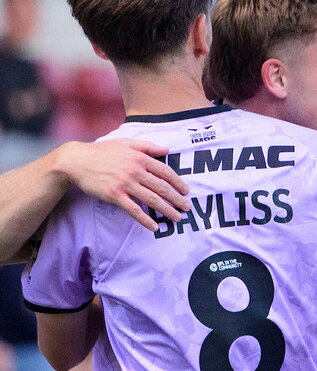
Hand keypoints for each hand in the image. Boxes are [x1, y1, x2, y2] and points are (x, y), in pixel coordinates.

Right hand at [57, 139, 189, 230]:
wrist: (76, 161)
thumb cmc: (101, 152)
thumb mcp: (126, 143)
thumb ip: (147, 146)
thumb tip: (167, 149)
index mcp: (140, 158)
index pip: (165, 172)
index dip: (178, 182)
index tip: (186, 191)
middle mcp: (135, 171)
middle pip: (162, 188)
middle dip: (177, 199)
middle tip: (187, 208)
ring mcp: (125, 184)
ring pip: (152, 200)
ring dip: (167, 210)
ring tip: (177, 218)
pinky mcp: (114, 196)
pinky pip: (134, 210)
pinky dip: (146, 220)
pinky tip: (154, 227)